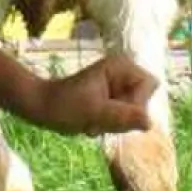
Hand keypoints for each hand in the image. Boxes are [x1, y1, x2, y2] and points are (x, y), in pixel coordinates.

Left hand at [27, 54, 159, 136]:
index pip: (149, 86)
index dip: (135, 103)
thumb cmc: (63, 105)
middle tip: (98, 119)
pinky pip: (126, 118)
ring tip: (93, 121)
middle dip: (123, 116)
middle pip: (143, 101)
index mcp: (121, 65)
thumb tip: (149, 123)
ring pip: (135, 113)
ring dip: (115, 123)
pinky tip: (92, 123)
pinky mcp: (114, 99)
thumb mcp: (94, 112)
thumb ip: (122, 116)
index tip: (111, 111)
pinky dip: (110, 125)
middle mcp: (124, 72)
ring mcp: (119, 86)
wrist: (42, 107)